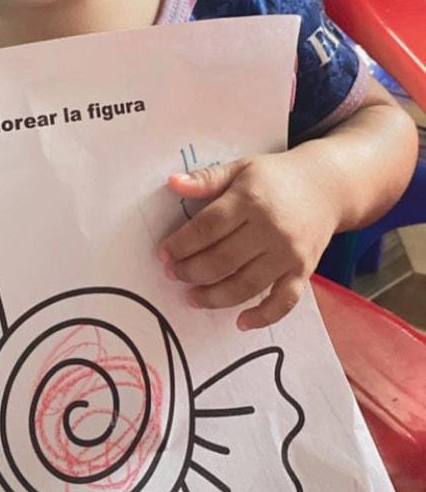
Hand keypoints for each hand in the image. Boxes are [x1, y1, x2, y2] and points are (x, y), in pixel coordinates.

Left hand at [158, 152, 339, 329]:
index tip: (164, 254)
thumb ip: (206, 179)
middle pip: (223, 260)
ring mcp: (288, 253)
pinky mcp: (303, 271)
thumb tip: (173, 183)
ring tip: (192, 297)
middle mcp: (270, 229)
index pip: (207, 227)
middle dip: (191, 272)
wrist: (327, 186)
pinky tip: (240, 322)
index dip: (181, 244)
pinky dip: (263, 317)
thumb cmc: (276, 178)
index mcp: (250, 200)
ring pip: (246, 285)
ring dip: (215, 297)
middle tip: (173, 275)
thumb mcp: (240, 168)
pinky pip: (284, 302)